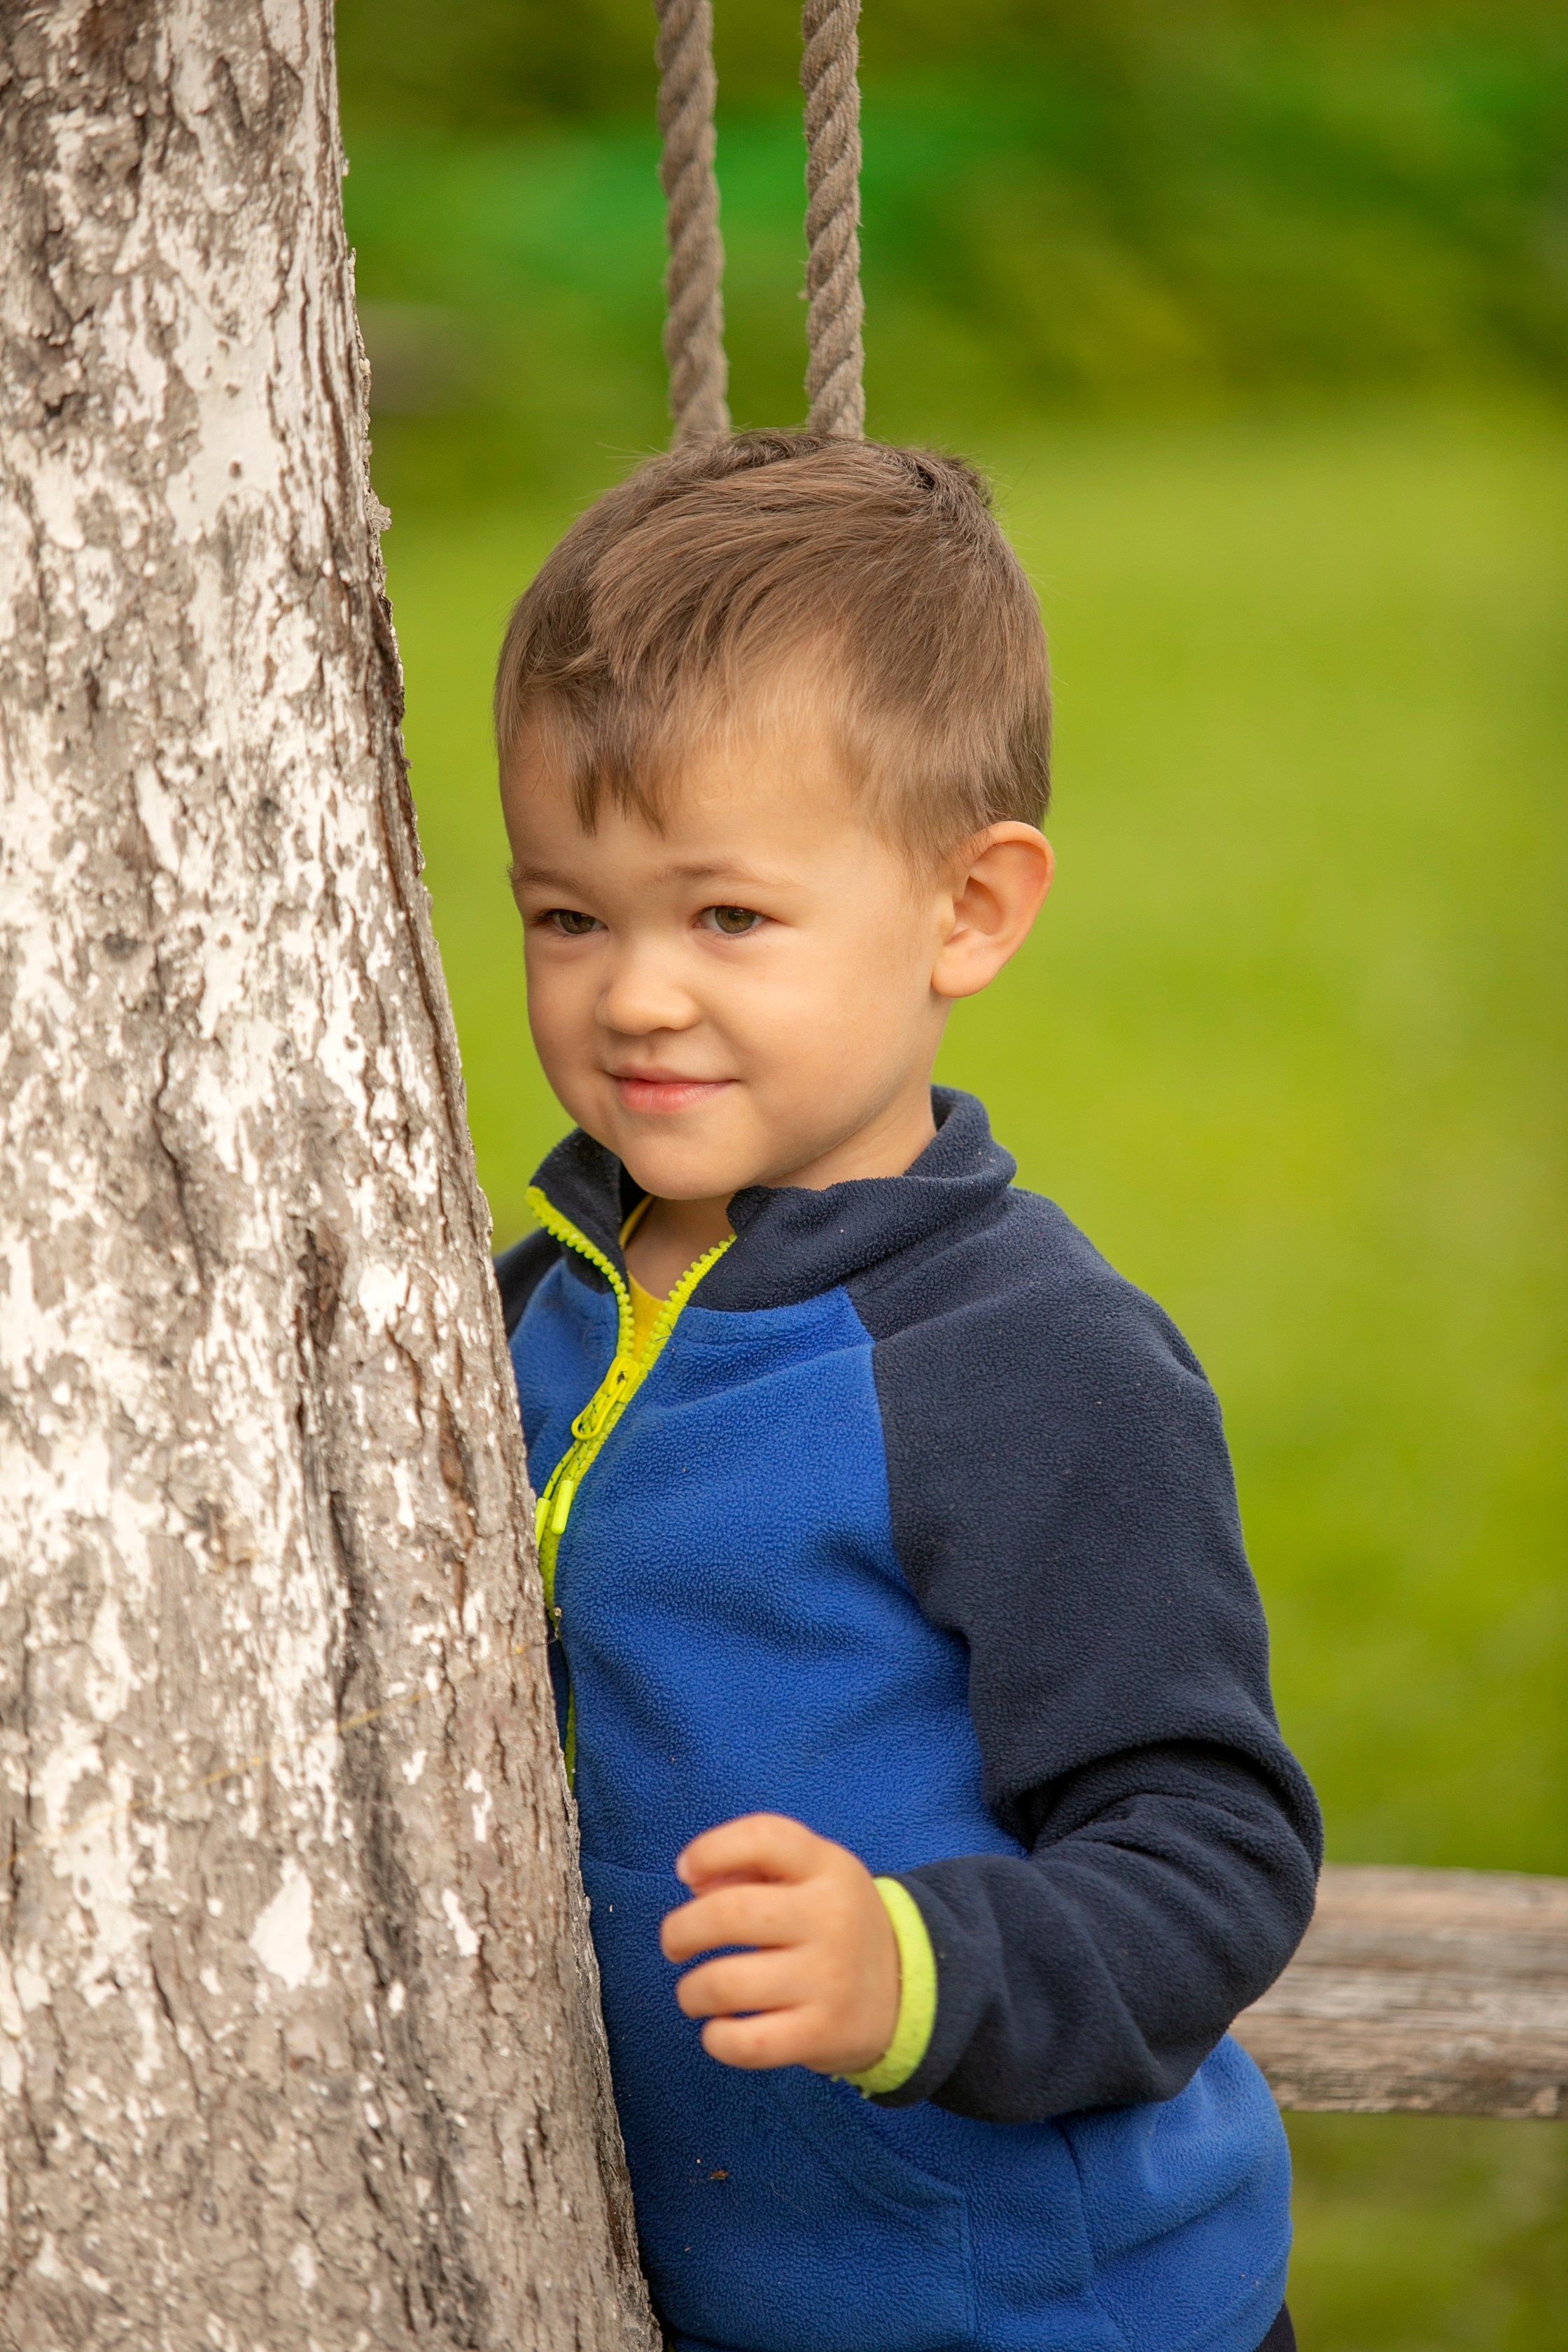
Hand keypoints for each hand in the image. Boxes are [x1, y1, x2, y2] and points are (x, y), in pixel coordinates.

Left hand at [660, 1814, 899, 2074]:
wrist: (904, 1990)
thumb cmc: (832, 1924)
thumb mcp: (812, 1875)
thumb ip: (752, 1865)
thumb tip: (695, 1881)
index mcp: (827, 1867)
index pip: (762, 1837)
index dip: (709, 1849)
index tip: (687, 1872)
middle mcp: (831, 1917)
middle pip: (729, 1913)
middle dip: (680, 1930)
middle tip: (676, 1944)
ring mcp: (829, 1979)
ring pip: (726, 1983)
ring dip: (691, 1991)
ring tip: (695, 1993)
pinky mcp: (822, 2033)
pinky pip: (747, 2042)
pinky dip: (717, 2038)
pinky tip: (721, 2028)